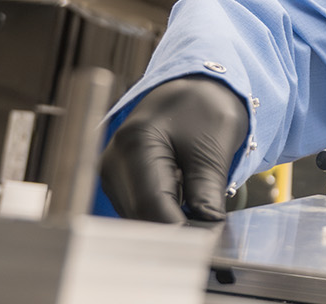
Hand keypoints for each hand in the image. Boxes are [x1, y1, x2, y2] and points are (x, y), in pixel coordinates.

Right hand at [99, 76, 248, 222]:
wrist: (193, 87)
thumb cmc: (205, 107)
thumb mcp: (214, 149)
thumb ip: (207, 194)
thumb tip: (207, 233)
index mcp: (135, 145)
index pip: (152, 208)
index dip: (182, 231)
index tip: (210, 238)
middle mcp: (113, 162)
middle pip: (142, 218)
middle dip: (178, 229)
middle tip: (211, 227)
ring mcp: (112, 174)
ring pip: (140, 220)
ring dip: (171, 223)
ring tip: (199, 207)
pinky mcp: (118, 182)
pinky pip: (140, 211)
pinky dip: (165, 214)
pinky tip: (185, 200)